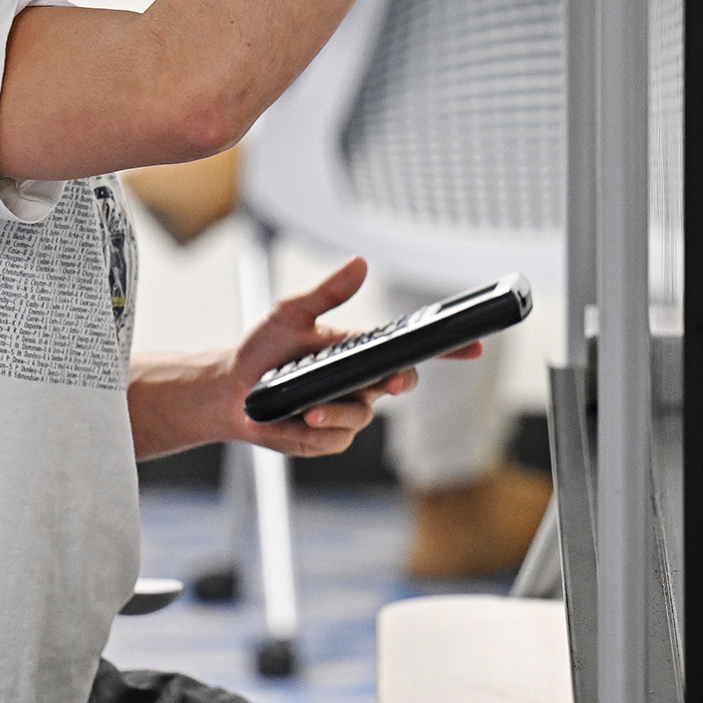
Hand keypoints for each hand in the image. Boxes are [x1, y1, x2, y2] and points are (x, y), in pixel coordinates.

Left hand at [214, 258, 475, 458]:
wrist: (229, 391)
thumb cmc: (263, 350)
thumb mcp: (291, 313)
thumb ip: (327, 292)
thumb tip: (359, 263)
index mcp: (360, 350)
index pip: (411, 348)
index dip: (446, 349)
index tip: (473, 344)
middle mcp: (361, 383)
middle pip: (398, 384)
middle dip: (396, 383)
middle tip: (385, 382)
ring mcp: (348, 412)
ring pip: (362, 417)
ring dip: (336, 413)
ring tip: (308, 409)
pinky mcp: (329, 438)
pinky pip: (334, 439)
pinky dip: (313, 431)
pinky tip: (293, 421)